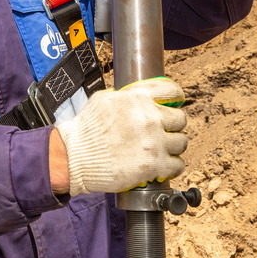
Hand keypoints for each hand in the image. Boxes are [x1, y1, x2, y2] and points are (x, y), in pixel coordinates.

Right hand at [55, 77, 186, 195]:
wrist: (75, 156)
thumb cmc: (86, 128)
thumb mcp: (102, 99)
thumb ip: (125, 95)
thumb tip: (138, 95)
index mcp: (137, 98)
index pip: (170, 91)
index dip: (175, 97)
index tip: (175, 103)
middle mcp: (149, 118)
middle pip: (180, 118)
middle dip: (173, 124)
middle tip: (164, 131)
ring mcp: (153, 142)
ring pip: (181, 142)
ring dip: (173, 146)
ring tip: (162, 149)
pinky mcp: (153, 165)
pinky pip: (178, 164)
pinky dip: (172, 166)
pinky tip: (164, 166)